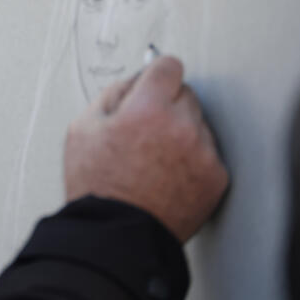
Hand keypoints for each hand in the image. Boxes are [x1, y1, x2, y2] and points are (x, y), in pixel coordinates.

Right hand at [64, 56, 228, 241]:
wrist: (117, 233)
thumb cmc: (96, 186)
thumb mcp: (82, 129)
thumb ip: (111, 94)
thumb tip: (133, 80)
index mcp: (147, 109)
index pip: (168, 65)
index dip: (156, 73)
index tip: (154, 81)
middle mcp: (181, 126)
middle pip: (186, 93)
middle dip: (166, 104)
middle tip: (144, 128)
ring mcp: (203, 152)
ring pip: (198, 123)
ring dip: (181, 131)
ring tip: (154, 157)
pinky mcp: (216, 176)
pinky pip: (208, 152)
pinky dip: (192, 158)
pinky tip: (168, 173)